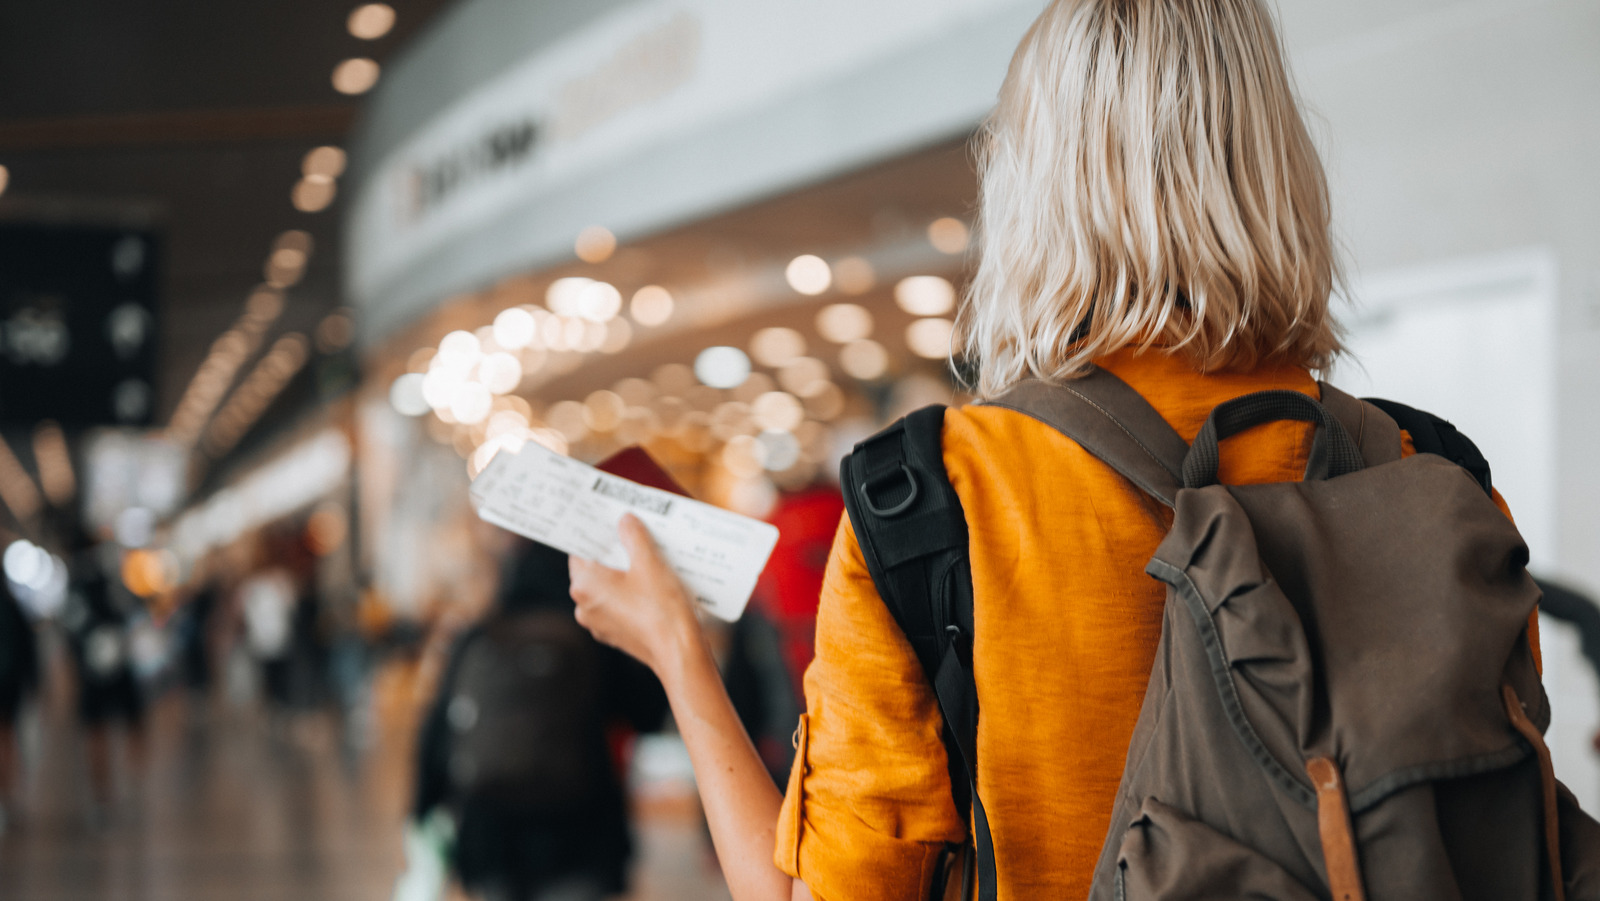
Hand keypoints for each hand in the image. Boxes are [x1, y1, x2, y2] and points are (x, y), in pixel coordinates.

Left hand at [569, 514, 703, 675]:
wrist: (678, 652)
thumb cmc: (661, 607)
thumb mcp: (649, 562)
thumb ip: (633, 535)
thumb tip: (624, 521)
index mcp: (584, 584)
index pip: (580, 550)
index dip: (596, 536)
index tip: (609, 524)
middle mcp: (583, 605)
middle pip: (594, 570)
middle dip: (613, 555)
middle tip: (633, 538)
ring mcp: (598, 623)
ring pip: (606, 589)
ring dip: (623, 576)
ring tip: (647, 562)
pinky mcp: (614, 635)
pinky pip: (617, 607)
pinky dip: (629, 596)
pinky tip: (652, 588)